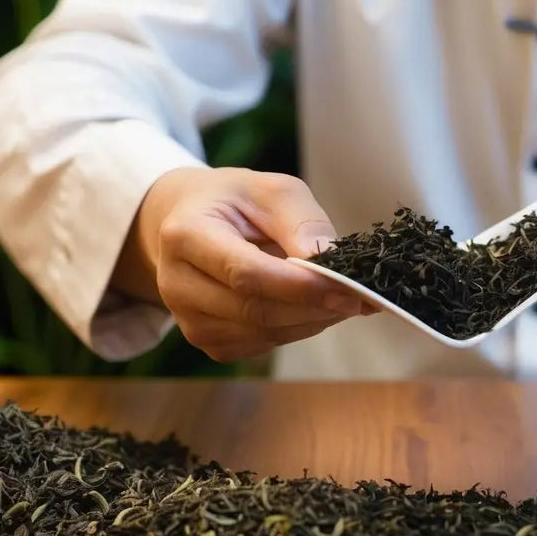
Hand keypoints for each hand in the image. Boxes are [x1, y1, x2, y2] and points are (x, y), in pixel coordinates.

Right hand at [114, 167, 372, 361]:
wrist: (190, 221)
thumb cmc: (236, 201)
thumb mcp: (271, 190)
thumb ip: (302, 222)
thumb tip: (331, 264)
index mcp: (185, 235)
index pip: (247, 273)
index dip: (300, 286)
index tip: (348, 289)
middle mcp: (177, 284)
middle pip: (256, 311)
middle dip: (315, 308)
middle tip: (359, 298)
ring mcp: (188, 319)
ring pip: (263, 334)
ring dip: (311, 321)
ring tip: (340, 298)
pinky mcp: (207, 340)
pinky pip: (261, 345)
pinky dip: (296, 329)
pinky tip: (311, 307)